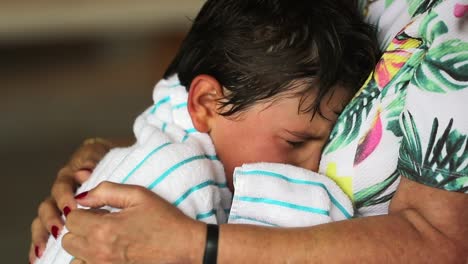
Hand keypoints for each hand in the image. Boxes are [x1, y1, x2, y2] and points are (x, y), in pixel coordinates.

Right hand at [29, 138, 111, 262]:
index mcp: (72, 173)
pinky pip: (46, 227)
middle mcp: (63, 188)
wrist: (116, 157)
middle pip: (49, 203)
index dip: (65, 198)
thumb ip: (92, 160)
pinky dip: (41, 241)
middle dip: (52, 218)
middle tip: (59, 230)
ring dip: (42, 232)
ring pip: (45, 217)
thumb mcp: (102, 154)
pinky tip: (39, 254)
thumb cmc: (110, 156)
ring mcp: (60, 201)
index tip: (71, 209)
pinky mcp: (61, 214)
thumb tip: (84, 172)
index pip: (62, 185)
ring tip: (44, 248)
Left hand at [63, 181, 205, 263]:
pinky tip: (108, 252)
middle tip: (101, 222)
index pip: (71, 218)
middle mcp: (99, 252)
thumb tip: (82, 196)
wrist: (185, 247)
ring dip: (84, 247)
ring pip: (74, 257)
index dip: (83, 210)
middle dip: (80, 228)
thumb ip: (106, 191)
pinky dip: (91, 260)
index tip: (99, 210)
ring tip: (105, 239)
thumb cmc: (165, 220)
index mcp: (103, 228)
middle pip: (68, 240)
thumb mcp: (138, 195)